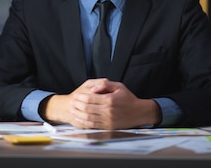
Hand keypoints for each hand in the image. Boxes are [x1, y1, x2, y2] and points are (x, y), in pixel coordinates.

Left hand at [41, 79, 160, 129]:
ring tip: (72, 110)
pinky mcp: (108, 127)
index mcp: (110, 100)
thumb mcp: (118, 86)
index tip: (76, 95)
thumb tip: (93, 89)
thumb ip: (105, 84)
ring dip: (78, 114)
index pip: (90, 98)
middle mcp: (108, 111)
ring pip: (88, 118)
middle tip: (71, 102)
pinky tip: (79, 118)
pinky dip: (84, 122)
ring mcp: (108, 120)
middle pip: (87, 108)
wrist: (139, 112)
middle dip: (77, 105)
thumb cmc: (128, 98)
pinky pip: (93, 125)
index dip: (81, 97)